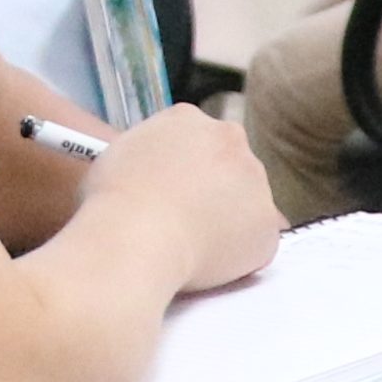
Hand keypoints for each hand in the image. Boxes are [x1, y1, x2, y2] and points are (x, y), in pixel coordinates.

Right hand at [93, 105, 279, 295]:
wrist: (137, 236)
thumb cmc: (114, 200)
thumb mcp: (117, 155)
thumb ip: (146, 154)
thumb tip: (153, 174)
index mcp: (187, 119)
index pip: (194, 140)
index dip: (182, 170)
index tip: (170, 191)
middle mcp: (229, 140)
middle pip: (228, 165)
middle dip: (212, 190)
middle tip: (183, 219)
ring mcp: (256, 183)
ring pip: (246, 203)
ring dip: (227, 221)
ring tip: (188, 245)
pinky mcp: (267, 226)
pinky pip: (254, 243)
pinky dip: (236, 256)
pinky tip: (204, 263)